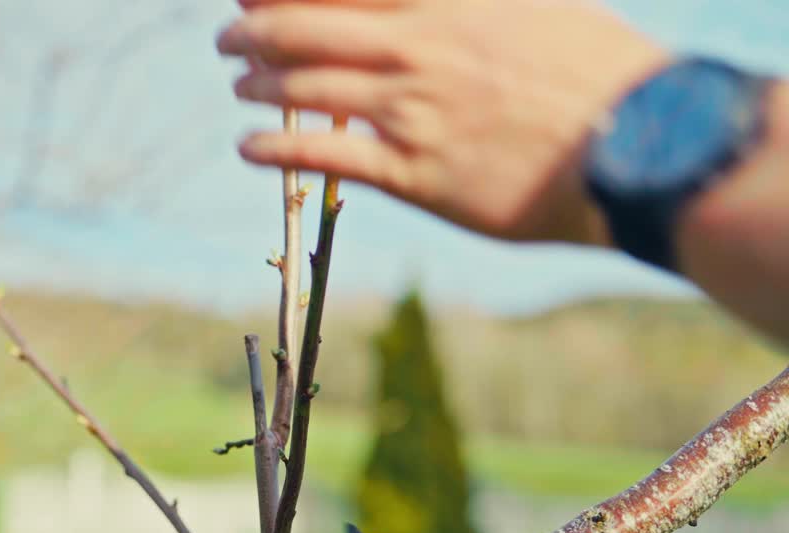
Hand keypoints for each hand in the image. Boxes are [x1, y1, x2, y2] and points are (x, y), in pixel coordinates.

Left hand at [216, 0, 668, 244]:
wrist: (644, 146)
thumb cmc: (606, 76)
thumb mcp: (541, 8)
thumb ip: (477, 7)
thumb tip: (430, 12)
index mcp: (454, 1)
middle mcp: (422, 47)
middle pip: (310, 26)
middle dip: (257, 27)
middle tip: (230, 34)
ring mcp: (414, 111)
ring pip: (308, 86)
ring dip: (260, 84)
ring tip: (239, 85)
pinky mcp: (416, 174)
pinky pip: (325, 154)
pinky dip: (278, 146)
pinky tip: (250, 147)